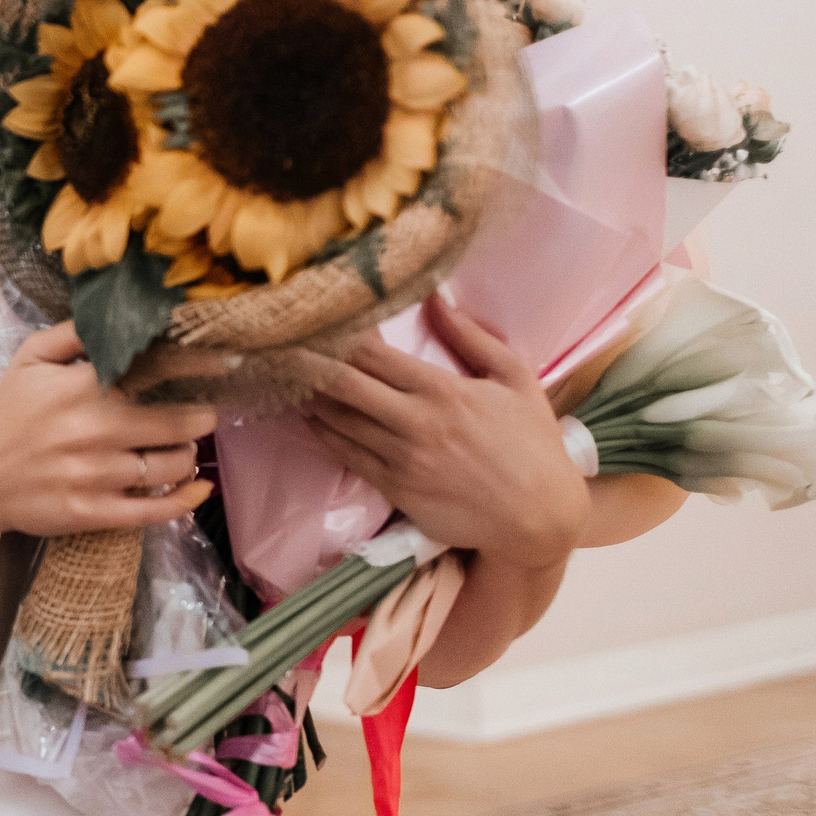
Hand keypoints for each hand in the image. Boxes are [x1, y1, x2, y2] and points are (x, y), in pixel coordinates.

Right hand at [0, 321, 214, 537]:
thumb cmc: (6, 415)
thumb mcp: (28, 360)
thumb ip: (72, 333)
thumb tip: (116, 318)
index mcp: (81, 387)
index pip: (158, 369)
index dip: (200, 364)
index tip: (229, 362)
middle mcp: (94, 431)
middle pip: (178, 421)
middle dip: (201, 415)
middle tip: (204, 411)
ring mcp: (96, 476)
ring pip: (171, 465)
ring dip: (187, 454)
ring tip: (182, 446)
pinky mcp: (95, 512)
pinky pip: (155, 509)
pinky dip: (185, 499)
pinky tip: (199, 488)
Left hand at [305, 294, 585, 566]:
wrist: (540, 517)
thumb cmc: (533, 444)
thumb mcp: (515, 380)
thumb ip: (473, 337)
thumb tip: (437, 297)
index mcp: (444, 391)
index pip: (375, 354)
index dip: (338, 335)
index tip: (313, 316)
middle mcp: (416, 423)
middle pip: (344, 385)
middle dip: (308, 362)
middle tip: (276, 342)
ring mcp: (401, 459)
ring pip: (338, 421)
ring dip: (307, 396)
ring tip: (279, 373)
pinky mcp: (394, 489)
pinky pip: (346, 455)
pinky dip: (322, 433)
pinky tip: (305, 416)